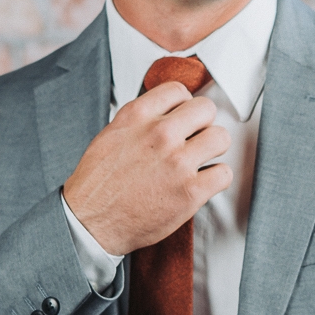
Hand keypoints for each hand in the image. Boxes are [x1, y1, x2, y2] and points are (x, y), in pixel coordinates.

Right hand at [63, 81, 231, 254]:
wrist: (90, 223)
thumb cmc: (98, 185)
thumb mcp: (111, 136)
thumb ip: (140, 121)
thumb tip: (164, 113)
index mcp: (137, 117)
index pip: (178, 90)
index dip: (183, 104)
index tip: (183, 117)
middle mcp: (160, 134)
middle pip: (205, 109)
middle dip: (202, 124)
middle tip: (195, 139)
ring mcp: (178, 162)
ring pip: (221, 138)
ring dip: (213, 149)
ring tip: (201, 160)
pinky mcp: (191, 191)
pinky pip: (224, 173)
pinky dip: (217, 179)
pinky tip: (203, 183)